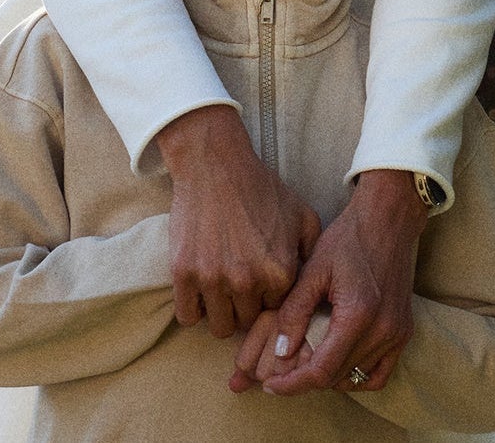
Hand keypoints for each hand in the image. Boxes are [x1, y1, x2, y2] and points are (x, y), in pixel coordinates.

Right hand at [156, 104, 320, 338]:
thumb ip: (311, 251)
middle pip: (247, 324)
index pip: (277, 312)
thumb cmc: (260, 188)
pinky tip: (202, 290)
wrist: (216, 166)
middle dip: (246, 310)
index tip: (264, 290)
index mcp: (280, 271)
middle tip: (242, 290)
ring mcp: (213, 280)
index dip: (271, 301)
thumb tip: (310, 281)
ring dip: (221, 313)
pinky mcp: (183, 275)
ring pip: (219, 328)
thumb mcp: (302, 214)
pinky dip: (195, 308)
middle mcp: (247, 281)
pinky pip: (188, 317)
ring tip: (223, 292)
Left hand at [247, 168, 426, 396]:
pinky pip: (380, 373)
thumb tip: (281, 353)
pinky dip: (358, 376)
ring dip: (329, 377)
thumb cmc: (349, 238)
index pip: (321, 371)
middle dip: (305, 380)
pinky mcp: (404, 331)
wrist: (388, 219)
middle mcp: (382, 330)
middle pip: (336, 377)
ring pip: (355, 378)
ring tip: (306, 364)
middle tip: (282, 372)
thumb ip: (295, 312)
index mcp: (358, 314)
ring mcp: (397, 332)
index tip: (270, 384)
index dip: (292, 385)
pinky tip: (339, 363)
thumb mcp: (314, 268)